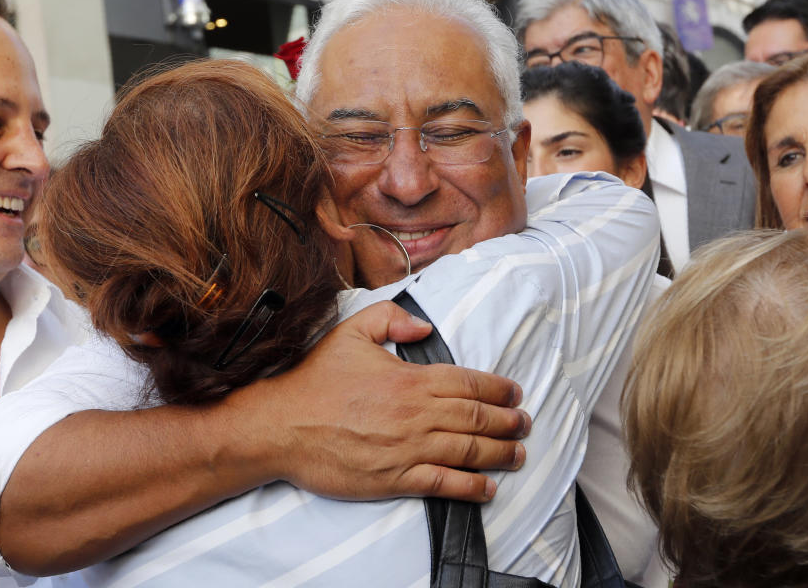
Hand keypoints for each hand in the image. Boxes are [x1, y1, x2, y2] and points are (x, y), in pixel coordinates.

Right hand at [229, 301, 529, 501]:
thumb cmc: (316, 380)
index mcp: (410, 379)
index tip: (515, 393)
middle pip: (477, 418)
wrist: (282, 425)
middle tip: (525, 423)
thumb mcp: (351, 332)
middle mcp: (416, 414)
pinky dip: (471, 487)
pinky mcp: (395, 478)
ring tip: (518, 453)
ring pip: (468, 451)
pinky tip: (488, 488)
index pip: (468, 383)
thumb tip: (424, 327)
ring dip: (500, 453)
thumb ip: (391, 319)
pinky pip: (443, 483)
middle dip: (509, 421)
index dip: (498, 388)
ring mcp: (408, 449)